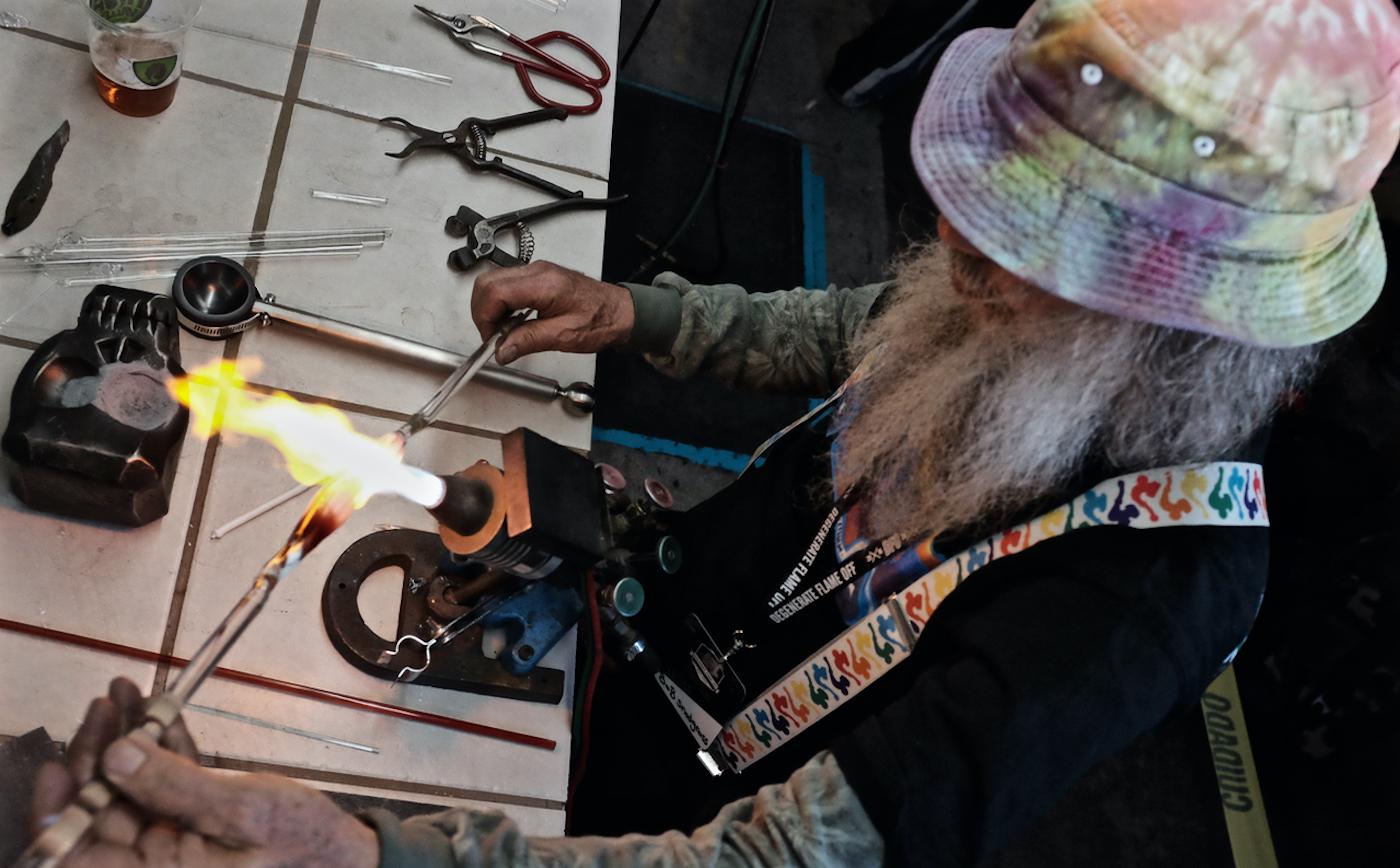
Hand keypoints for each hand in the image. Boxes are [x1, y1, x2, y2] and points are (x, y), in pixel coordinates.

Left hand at [29, 678, 377, 867]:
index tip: (60, 765)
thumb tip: (116, 755)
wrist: (343, 849)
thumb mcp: (239, 810)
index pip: (84, 852)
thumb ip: (175, 785)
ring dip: (124, 739)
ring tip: (123, 694)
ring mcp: (173, 836)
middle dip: (98, 755)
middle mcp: (157, 860)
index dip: (61, 811)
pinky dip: (159, 741)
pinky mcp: (193, 815)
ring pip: (130, 786)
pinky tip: (153, 708)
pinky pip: (163, 778)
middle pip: (102, 809)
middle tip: (102, 707)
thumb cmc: (298, 840)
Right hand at [471, 260, 633, 363]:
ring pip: (493, 282)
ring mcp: (535, 271)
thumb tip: (502, 350)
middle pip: (487, 282)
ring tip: (505, 331)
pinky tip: (513, 322)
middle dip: (482, 312)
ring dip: (490, 308)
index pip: (494, 291)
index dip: (485, 317)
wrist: (620, 311)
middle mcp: (536, 271)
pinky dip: (501, 304)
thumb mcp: (564, 336)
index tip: (492, 339)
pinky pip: (506, 284)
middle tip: (495, 337)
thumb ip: (529, 341)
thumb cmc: (601, 320)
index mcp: (543, 284)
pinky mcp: (537, 277)